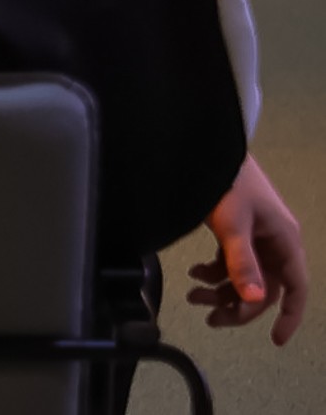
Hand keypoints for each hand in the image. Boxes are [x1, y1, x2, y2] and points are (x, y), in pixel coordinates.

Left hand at [198, 158, 306, 342]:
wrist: (208, 149)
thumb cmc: (227, 182)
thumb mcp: (233, 225)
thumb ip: (242, 263)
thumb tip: (255, 299)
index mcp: (286, 242)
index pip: (296, 289)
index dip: (289, 316)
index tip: (275, 339)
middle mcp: (276, 243)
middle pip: (265, 288)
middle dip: (239, 305)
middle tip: (210, 317)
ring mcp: (256, 237)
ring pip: (245, 277)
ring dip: (221, 290)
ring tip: (192, 295)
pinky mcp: (237, 231)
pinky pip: (231, 262)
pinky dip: (214, 271)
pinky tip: (193, 272)